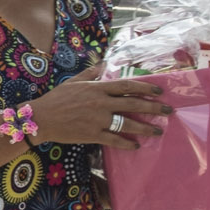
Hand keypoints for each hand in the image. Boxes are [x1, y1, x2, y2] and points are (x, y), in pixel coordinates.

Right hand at [28, 65, 170, 149]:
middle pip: (133, 104)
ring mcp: (98, 120)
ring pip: (128, 123)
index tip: (159, 91)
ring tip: (158, 130)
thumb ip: (90, 73)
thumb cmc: (56, 99)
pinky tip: (136, 145)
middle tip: (168, 111)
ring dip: (145, 127)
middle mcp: (101, 103)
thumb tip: (103, 64)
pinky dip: (127, 143)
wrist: (41, 118)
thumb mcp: (73, 82)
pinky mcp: (93, 135)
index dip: (145, 87)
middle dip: (154, 107)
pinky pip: (114, 139)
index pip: (127, 86)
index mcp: (97, 88)